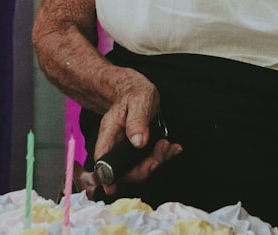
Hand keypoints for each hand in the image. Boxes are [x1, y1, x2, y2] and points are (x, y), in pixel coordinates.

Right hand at [93, 73, 182, 195]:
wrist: (135, 90)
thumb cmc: (133, 92)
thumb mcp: (137, 100)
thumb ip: (136, 120)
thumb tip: (138, 142)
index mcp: (109, 133)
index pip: (103, 159)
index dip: (106, 177)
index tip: (112, 188)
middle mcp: (116, 145)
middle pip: (125, 170)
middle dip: (146, 167)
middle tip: (162, 149)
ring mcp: (128, 149)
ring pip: (139, 168)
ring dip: (157, 161)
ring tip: (169, 146)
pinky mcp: (140, 150)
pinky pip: (150, 160)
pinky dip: (163, 156)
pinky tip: (174, 148)